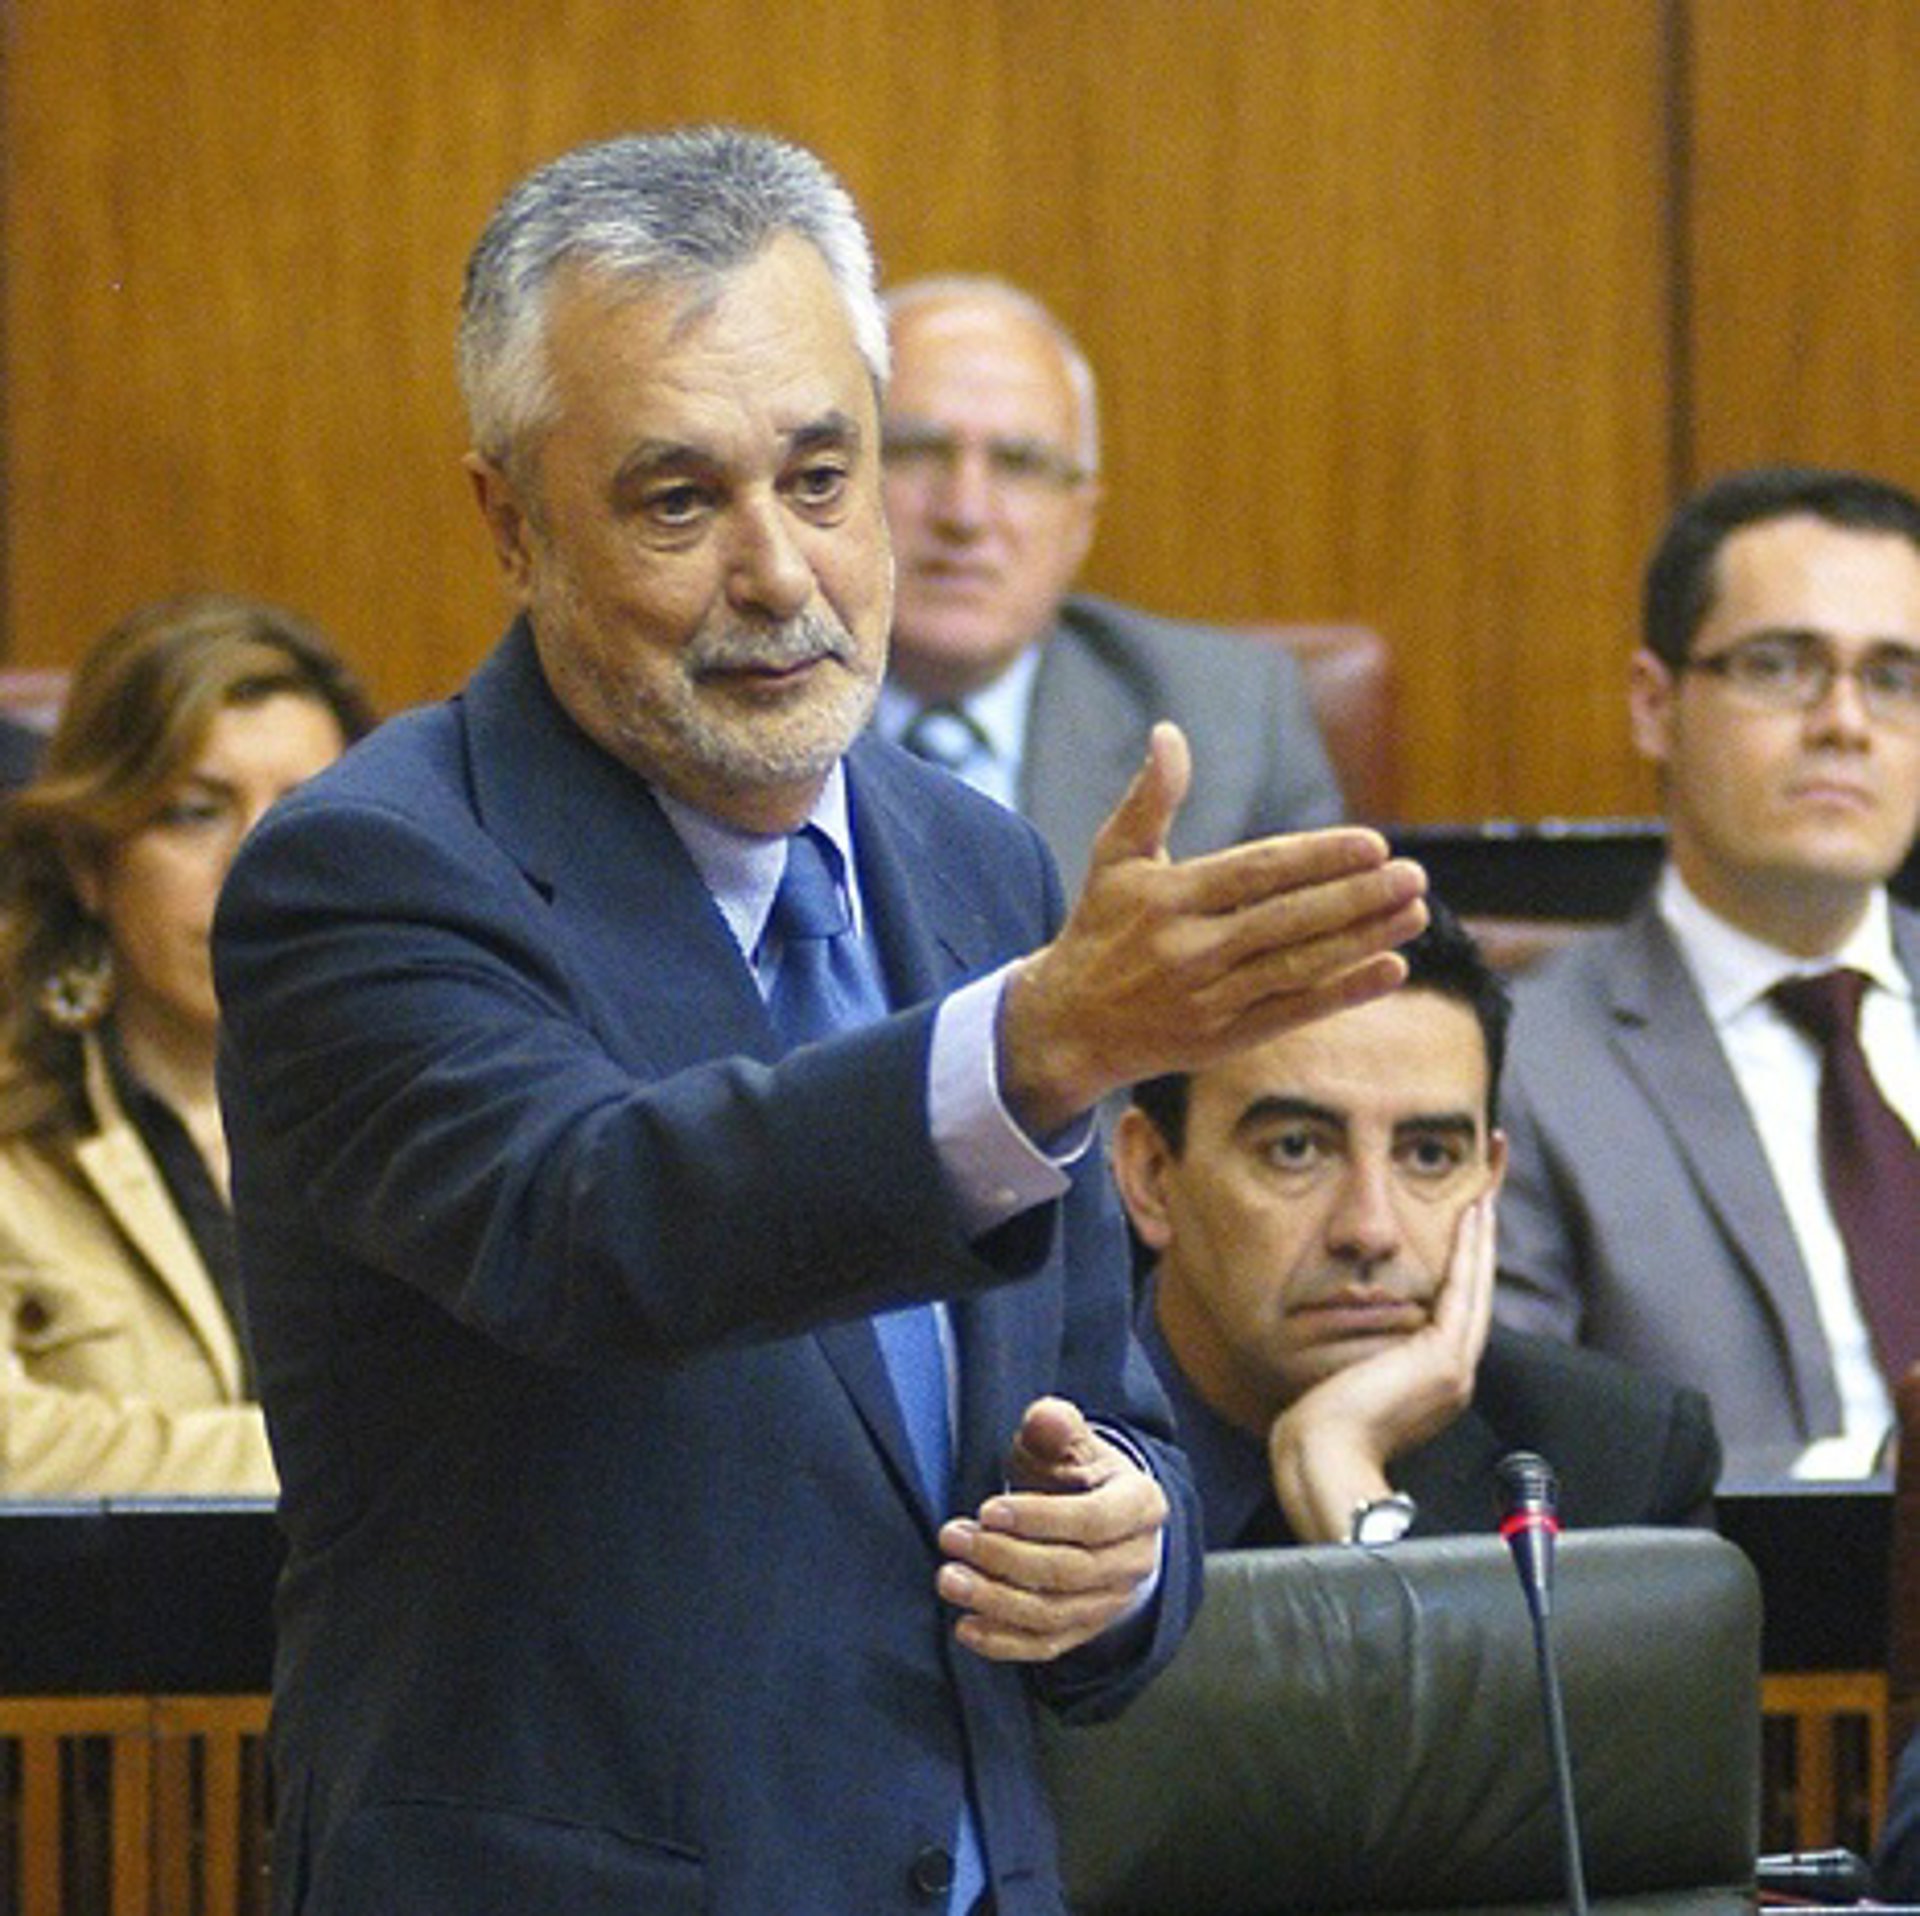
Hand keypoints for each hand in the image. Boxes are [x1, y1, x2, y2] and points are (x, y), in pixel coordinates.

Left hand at [936, 1397, 1166, 1662]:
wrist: (1099, 1514)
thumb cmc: (1077, 1471)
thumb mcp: (1070, 1441)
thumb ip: (1056, 1427)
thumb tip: (1046, 1417)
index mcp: (1141, 1505)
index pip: (1094, 1520)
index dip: (1039, 1518)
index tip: (986, 1510)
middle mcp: (1134, 1561)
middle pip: (1070, 1571)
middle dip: (1005, 1558)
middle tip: (953, 1538)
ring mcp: (1112, 1602)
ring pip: (1054, 1613)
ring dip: (996, 1601)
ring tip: (949, 1579)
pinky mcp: (1085, 1630)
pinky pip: (1046, 1646)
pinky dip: (1004, 1643)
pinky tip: (965, 1628)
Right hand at [998, 723, 1427, 1136]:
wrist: (1068, 1026)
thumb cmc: (1100, 929)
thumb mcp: (1115, 858)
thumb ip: (1150, 798)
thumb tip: (1168, 733)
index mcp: (1168, 899)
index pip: (1257, 873)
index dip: (1318, 859)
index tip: (1373, 845)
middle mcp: (1189, 950)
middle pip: (1287, 921)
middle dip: (1356, 898)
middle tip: (1414, 876)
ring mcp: (1208, 999)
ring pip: (1299, 967)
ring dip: (1363, 940)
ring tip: (1416, 913)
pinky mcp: (1222, 1040)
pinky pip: (1294, 1011)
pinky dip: (1345, 992)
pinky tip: (1392, 968)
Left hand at [1267, 1193, 1497, 1542]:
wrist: (1322, 1458)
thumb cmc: (1319, 1426)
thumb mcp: (1347, 1380)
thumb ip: (1364, 1355)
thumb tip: (1348, 1331)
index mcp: (1431, 1382)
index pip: (1452, 1310)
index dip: (1463, 1266)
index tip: (1466, 1226)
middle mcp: (1451, 1374)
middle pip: (1474, 1293)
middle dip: (1482, 1244)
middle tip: (1489, 1193)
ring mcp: (1453, 1369)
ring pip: (1476, 1287)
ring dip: (1482, 1238)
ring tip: (1485, 1196)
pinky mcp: (1443, 1360)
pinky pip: (1464, 1291)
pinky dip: (1471, 1252)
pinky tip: (1473, 1216)